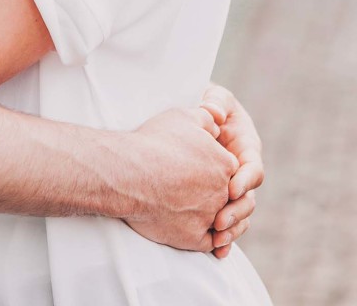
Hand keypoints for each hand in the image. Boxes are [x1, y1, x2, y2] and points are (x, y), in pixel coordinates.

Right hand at [123, 108, 237, 251]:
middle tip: (189, 184)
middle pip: (224, 193)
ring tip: (186, 204)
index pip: (228, 167)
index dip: (211, 164)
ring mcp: (210, 217)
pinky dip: (203, 236)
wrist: (128, 173)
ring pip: (218, 218)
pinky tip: (188, 226)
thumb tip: (218, 123)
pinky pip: (209, 242)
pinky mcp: (195, 239)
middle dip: (210, 189)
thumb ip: (209, 117)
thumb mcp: (185, 115)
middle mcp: (223, 193)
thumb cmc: (155, 142)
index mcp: (225, 164)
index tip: (194, 163)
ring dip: (209, 214)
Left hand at [201, 84, 263, 257]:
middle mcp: (243, 174)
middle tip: (219, 222)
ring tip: (216, 241)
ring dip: (231, 230)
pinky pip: (226, 225)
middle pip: (248, 199)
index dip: (245, 180)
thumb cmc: (207, 106)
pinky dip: (223, 240)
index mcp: (247, 150)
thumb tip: (214, 111)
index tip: (232, 189)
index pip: (253, 169)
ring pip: (240, 216)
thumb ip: (217, 102)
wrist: (195, 120)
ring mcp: (232, 190)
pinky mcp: (218, 201)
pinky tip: (215, 252)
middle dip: (236, 212)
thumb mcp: (215, 99)